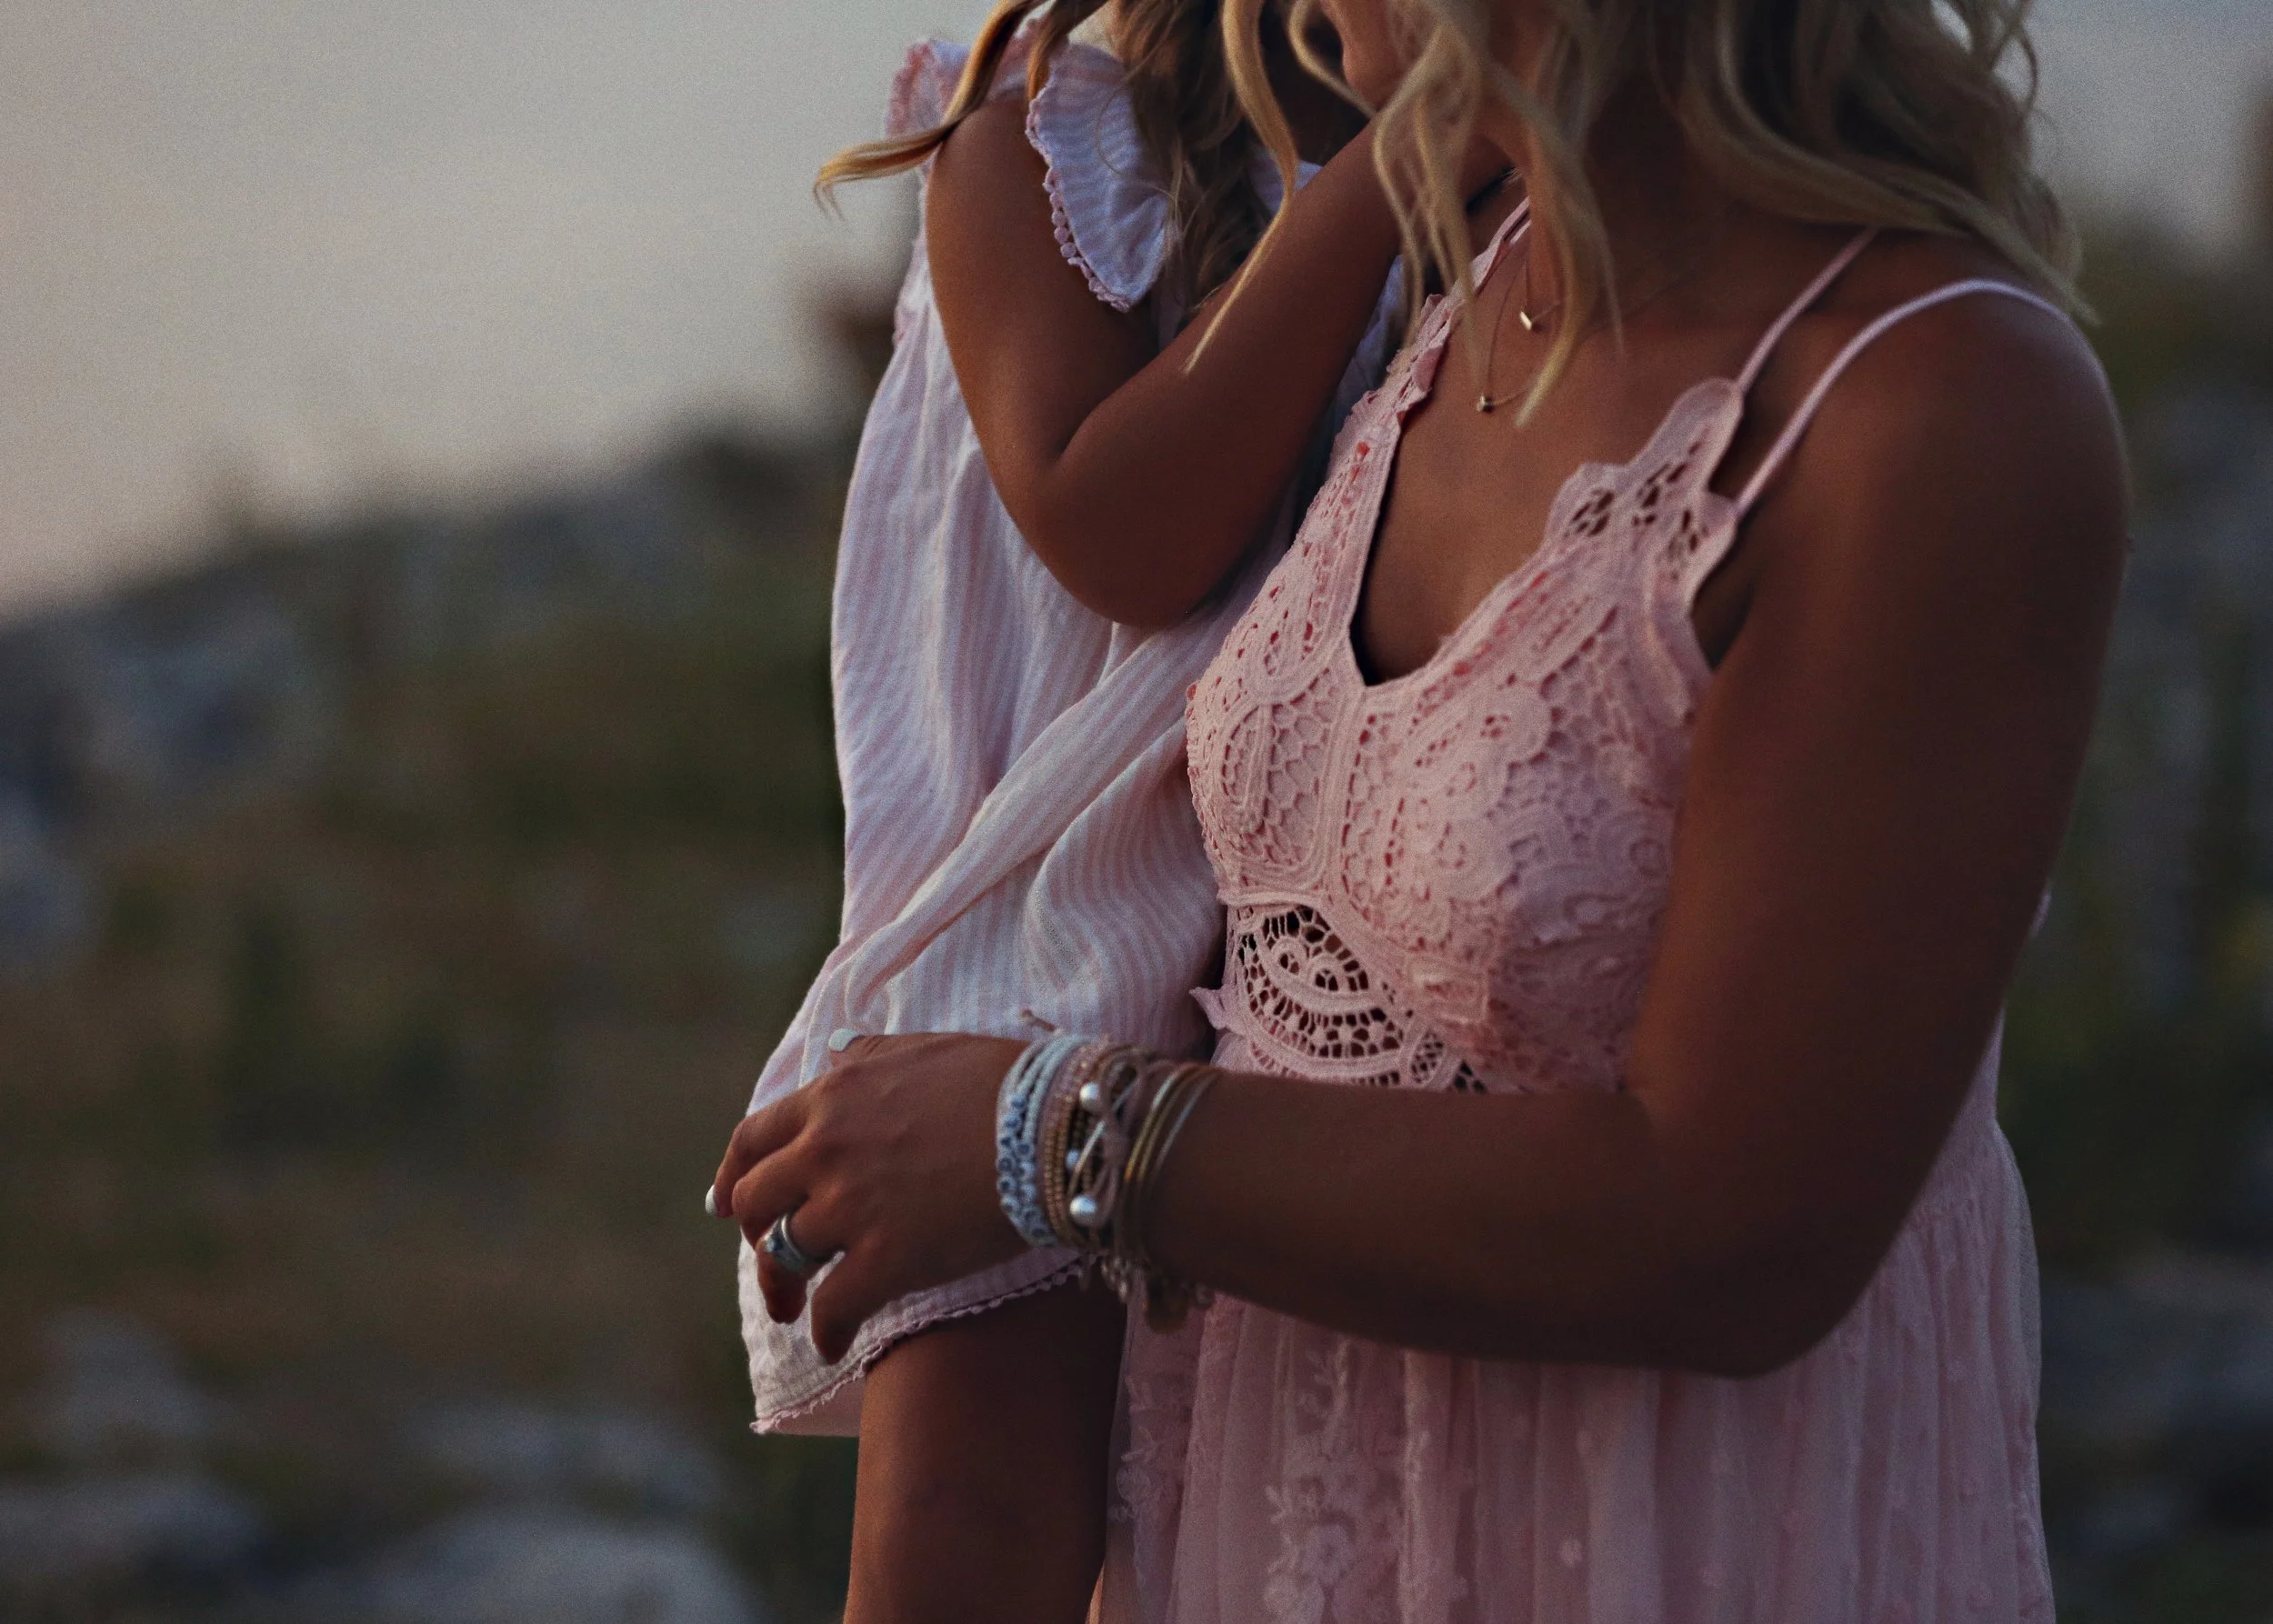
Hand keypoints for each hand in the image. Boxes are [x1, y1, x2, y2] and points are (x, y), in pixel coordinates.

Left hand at [708, 1034, 1029, 1362]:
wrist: (1053, 1126)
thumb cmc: (1002, 1082)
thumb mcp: (924, 1048)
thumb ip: (869, 1056)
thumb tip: (836, 1053)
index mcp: (832, 1097)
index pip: (752, 1139)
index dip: (731, 1176)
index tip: (722, 1203)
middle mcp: (825, 1150)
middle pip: (754, 1203)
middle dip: (754, 1236)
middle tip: (774, 1260)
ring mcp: (850, 1206)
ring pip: (786, 1256)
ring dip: (786, 1288)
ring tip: (797, 1310)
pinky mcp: (886, 1259)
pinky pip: (833, 1308)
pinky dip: (826, 1331)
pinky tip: (834, 1344)